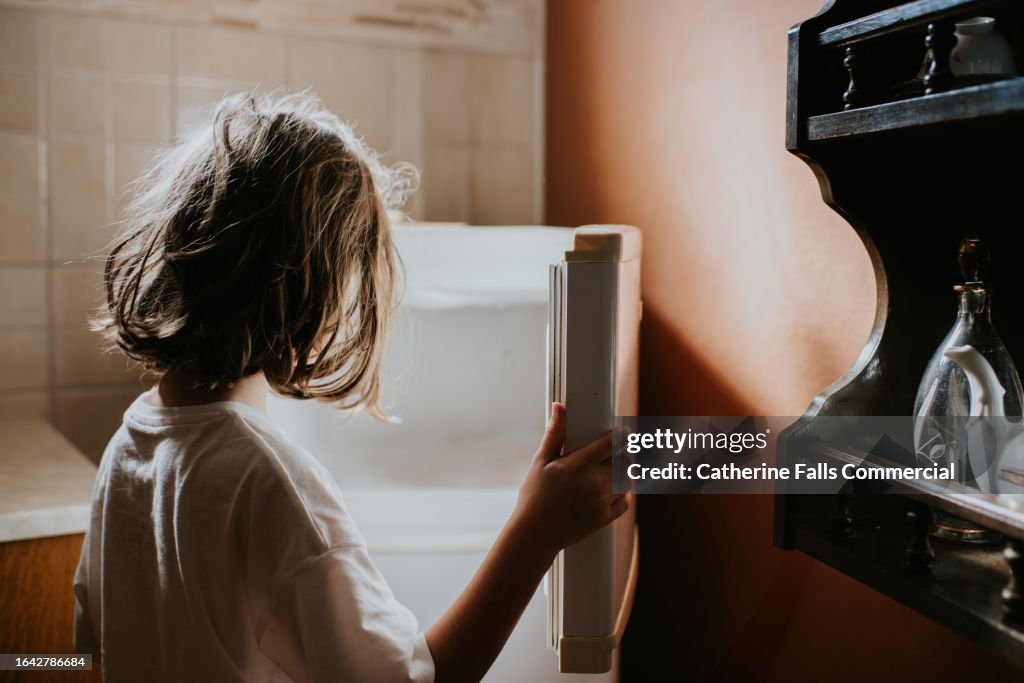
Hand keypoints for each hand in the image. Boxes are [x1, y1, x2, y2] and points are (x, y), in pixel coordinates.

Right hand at [511, 403, 629, 554]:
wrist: (535, 533)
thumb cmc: (534, 496)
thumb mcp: (541, 461)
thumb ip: (555, 433)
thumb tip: (559, 407)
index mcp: (579, 464)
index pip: (611, 442)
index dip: (621, 435)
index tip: (624, 432)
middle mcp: (595, 482)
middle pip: (623, 459)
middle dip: (623, 452)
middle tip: (618, 450)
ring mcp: (602, 501)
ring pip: (627, 479)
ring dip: (625, 471)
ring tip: (616, 468)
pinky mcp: (605, 517)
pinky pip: (626, 501)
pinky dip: (624, 493)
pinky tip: (614, 489)